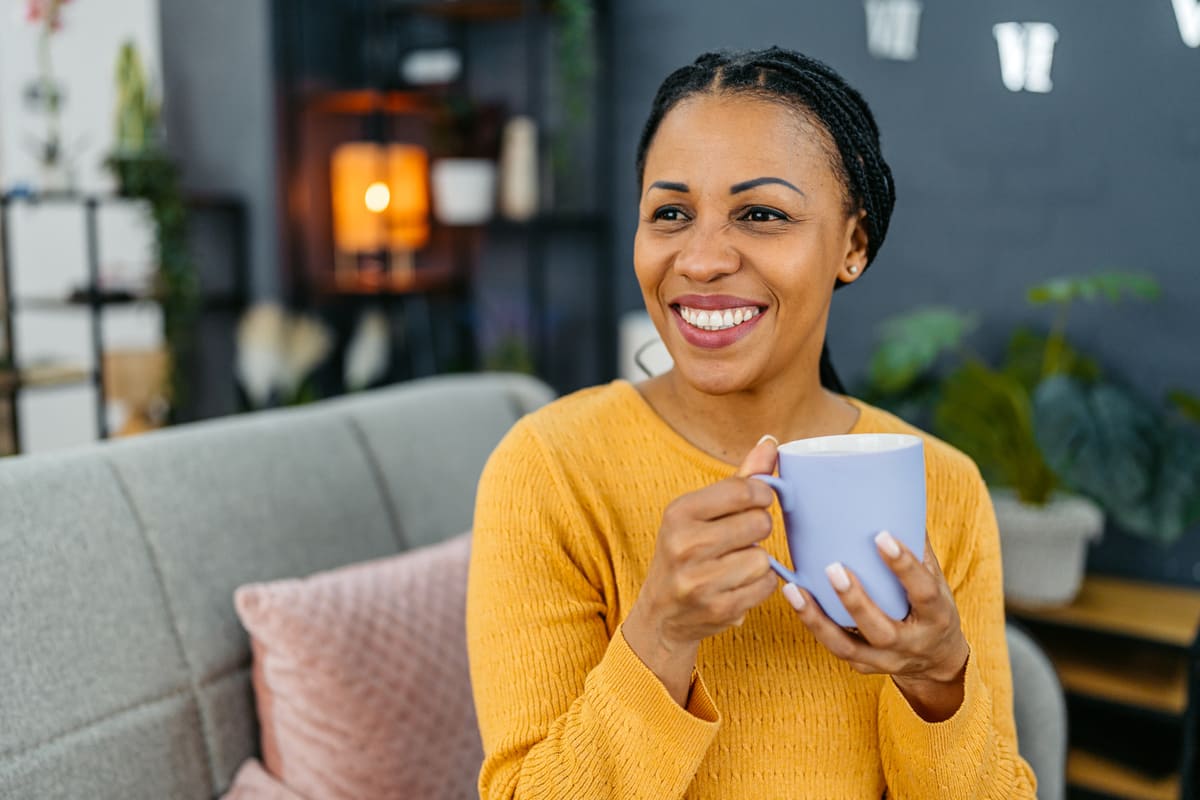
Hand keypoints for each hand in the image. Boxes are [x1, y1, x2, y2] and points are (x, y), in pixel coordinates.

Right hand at [623, 436, 780, 704]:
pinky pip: (766, 585)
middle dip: (758, 529)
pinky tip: (738, 584)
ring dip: (758, 560)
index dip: (762, 495)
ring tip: (735, 563)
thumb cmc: (687, 552)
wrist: (662, 614)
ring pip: (764, 557)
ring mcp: (700, 580)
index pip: (744, 490)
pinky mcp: (719, 608)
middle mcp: (685, 544)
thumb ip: (740, 478)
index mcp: (679, 512)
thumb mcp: (701, 512)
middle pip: (759, 523)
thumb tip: (771, 442)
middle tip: (740, 537)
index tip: (757, 502)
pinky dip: (760, 584)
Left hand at [781, 532, 969, 721]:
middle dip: (855, 600)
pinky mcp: (862, 665)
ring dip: (818, 619)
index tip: (882, 536)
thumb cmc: (931, 606)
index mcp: (937, 616)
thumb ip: (916, 545)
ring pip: (848, 647)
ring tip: (794, 590)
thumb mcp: (936, 579)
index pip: (923, 592)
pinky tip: (794, 599)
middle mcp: (912, 643)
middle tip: (833, 568)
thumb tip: (893, 495)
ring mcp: (885, 660)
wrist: (938, 660)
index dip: (904, 566)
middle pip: (881, 629)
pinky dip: (812, 624)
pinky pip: (834, 647)